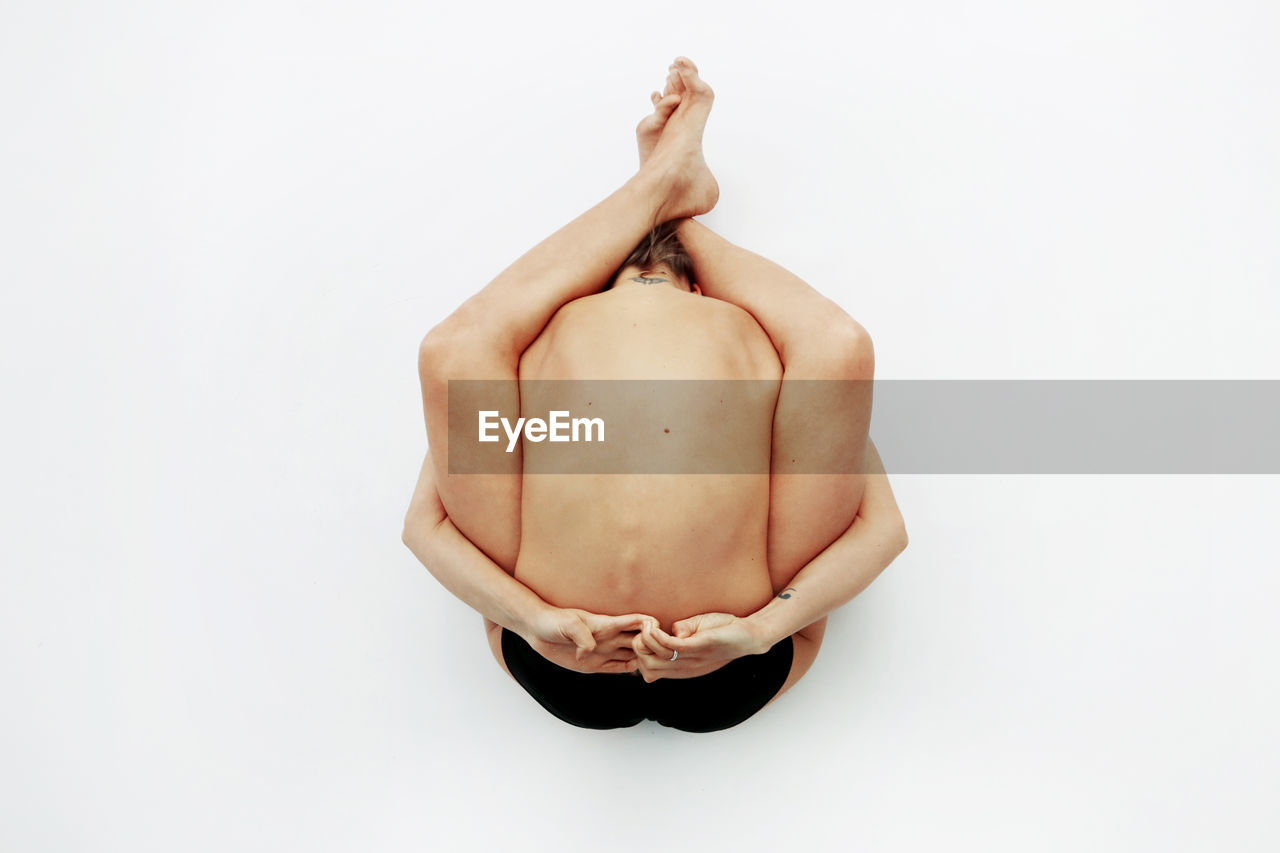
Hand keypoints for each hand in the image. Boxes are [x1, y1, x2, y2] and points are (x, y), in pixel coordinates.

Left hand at [524, 606, 657, 674]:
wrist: (537, 629)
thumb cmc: (552, 621)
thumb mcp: (567, 625)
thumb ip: (582, 636)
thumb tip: (590, 651)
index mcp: (607, 624)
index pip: (636, 621)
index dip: (650, 625)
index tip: (658, 634)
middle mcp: (609, 638)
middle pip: (640, 640)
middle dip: (652, 646)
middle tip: (659, 658)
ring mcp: (603, 651)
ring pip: (632, 655)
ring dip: (643, 660)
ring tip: (652, 669)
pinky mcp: (594, 664)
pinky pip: (617, 667)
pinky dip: (630, 670)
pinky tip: (638, 674)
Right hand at [631, 613, 768, 681]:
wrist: (750, 635)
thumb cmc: (723, 632)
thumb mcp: (696, 636)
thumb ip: (678, 634)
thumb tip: (667, 631)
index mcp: (681, 667)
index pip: (648, 672)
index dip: (640, 655)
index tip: (646, 637)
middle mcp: (683, 667)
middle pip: (646, 667)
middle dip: (639, 647)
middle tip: (646, 630)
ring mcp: (690, 658)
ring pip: (652, 659)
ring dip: (645, 640)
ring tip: (650, 626)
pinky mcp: (698, 646)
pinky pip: (669, 646)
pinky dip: (656, 636)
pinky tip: (655, 626)